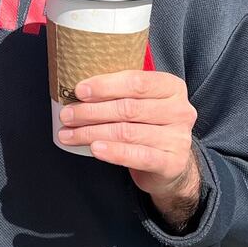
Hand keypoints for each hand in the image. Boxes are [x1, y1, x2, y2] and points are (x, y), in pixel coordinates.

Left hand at [56, 70, 202, 229]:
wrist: (170, 164)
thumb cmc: (148, 126)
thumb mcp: (141, 102)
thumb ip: (118, 93)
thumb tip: (79, 91)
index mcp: (171, 87)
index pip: (136, 82)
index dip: (105, 86)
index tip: (79, 91)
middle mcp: (180, 110)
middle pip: (128, 108)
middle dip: (91, 112)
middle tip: (67, 115)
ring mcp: (178, 138)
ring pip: (127, 132)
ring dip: (92, 133)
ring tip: (69, 134)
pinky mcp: (173, 163)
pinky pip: (138, 156)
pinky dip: (113, 152)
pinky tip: (95, 149)